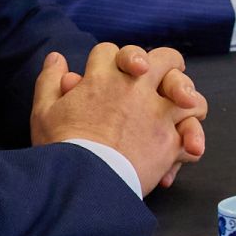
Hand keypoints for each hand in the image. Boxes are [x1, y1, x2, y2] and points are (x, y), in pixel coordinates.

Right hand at [31, 43, 204, 191]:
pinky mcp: (169, 139)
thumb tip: (56, 57)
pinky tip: (186, 145)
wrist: (81, 182)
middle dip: (166, 63)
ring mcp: (156, 112)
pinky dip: (190, 137)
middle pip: (163, 58)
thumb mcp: (43, 112)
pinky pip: (191, 130)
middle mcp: (134, 88)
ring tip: (185, 106)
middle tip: (167, 73)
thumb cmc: (61, 149)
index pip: (111, 52)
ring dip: (187, 98)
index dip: (111, 59)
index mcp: (102, 79)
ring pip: (186, 90)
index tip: (113, 71)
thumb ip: (49, 81)